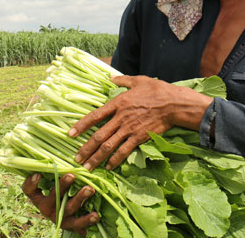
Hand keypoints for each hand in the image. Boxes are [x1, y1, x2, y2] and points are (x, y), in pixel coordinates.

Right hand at [22, 173, 98, 234]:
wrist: (63, 218)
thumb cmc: (54, 197)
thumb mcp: (45, 188)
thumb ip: (43, 177)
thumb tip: (39, 171)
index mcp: (39, 200)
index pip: (30, 190)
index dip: (32, 184)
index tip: (38, 174)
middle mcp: (48, 210)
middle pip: (54, 197)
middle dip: (62, 186)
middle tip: (71, 175)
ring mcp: (60, 218)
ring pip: (69, 209)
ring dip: (80, 199)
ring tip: (90, 189)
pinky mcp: (71, 225)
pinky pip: (79, 224)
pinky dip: (87, 220)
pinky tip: (96, 215)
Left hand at [68, 75, 211, 170]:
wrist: (174, 104)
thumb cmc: (157, 90)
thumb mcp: (138, 80)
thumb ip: (123, 80)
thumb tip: (111, 77)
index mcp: (118, 103)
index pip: (94, 116)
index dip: (81, 126)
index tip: (70, 134)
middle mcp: (120, 117)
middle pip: (99, 136)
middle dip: (86, 149)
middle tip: (76, 159)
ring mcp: (129, 129)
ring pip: (109, 146)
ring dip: (97, 158)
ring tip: (88, 167)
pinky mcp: (139, 138)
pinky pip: (124, 151)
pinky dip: (115, 160)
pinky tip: (108, 167)